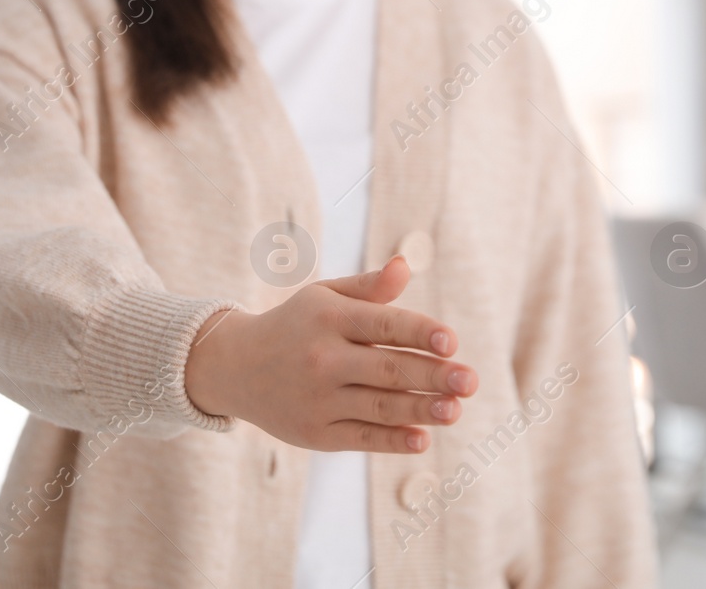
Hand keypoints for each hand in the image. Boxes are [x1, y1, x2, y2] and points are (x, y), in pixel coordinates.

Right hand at [185, 255, 476, 452]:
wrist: (234, 367)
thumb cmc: (296, 325)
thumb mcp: (325, 297)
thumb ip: (370, 288)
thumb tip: (407, 265)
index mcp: (329, 318)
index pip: (384, 324)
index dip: (420, 332)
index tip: (452, 342)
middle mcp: (322, 358)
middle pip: (387, 368)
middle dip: (432, 376)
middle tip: (471, 381)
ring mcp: (317, 399)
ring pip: (379, 406)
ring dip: (421, 410)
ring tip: (456, 410)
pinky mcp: (314, 433)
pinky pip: (361, 438)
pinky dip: (392, 440)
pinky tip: (422, 438)